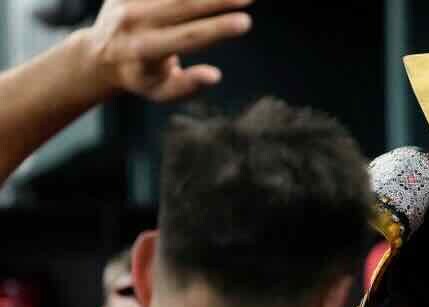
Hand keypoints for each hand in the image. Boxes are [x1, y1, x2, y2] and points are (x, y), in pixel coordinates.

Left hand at [80, 0, 251, 101]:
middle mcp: (134, 22)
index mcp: (144, 51)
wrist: (99, 54)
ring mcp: (127, 1)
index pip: (188, 37)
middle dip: (219, 0)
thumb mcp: (162, 92)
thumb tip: (215, 76)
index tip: (246, 22)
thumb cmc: (141, 77)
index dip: (218, 29)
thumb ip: (188, 85)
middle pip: (183, 5)